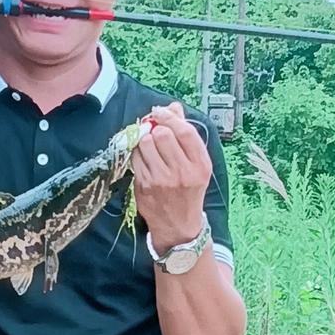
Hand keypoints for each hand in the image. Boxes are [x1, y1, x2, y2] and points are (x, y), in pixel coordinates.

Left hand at [133, 102, 212, 252]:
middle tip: (155, 132)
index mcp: (200, 165)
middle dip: (155, 128)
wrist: (178, 226)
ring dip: (144, 139)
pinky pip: (135, 158)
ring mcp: (161, 181)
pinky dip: (137, 153)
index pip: (184, 131)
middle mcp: (182, 172)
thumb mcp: (197, 165)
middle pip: (161, 134)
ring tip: (149, 146)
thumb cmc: (189, 191)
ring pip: (145, 144)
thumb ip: (186, 135)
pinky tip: (143, 158)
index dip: (169, 116)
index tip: (160, 112)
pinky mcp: (144, 186)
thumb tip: (173, 107)